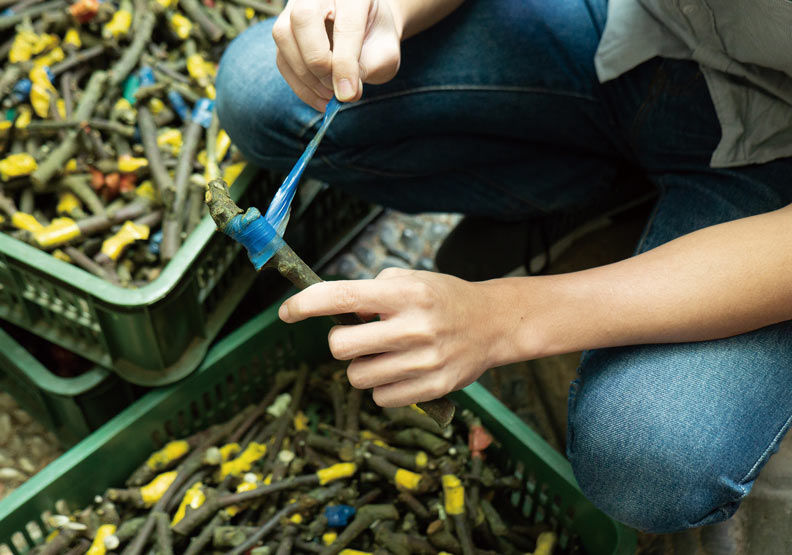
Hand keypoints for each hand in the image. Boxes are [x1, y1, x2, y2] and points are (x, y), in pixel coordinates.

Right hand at [271, 0, 402, 110]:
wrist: (365, 27)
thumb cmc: (376, 37)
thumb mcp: (386, 52)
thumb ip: (370, 67)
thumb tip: (345, 92)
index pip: (344, 26)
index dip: (345, 64)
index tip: (348, 94)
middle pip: (303, 19)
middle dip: (318, 63)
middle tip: (336, 90)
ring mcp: (295, 7)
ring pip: (284, 37)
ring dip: (306, 76)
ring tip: (330, 96)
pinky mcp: (284, 30)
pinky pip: (281, 58)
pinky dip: (300, 84)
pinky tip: (320, 98)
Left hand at [279, 268, 503, 406]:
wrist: (493, 324)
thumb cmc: (443, 298)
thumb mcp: (411, 279)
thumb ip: (370, 292)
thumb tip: (334, 314)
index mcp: (405, 293)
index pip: (342, 297)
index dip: (306, 304)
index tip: (286, 311)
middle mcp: (415, 326)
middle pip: (341, 346)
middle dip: (342, 341)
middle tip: (360, 335)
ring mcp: (424, 361)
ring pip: (358, 376)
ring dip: (363, 366)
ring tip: (386, 354)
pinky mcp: (433, 388)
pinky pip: (381, 397)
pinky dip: (383, 386)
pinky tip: (402, 370)